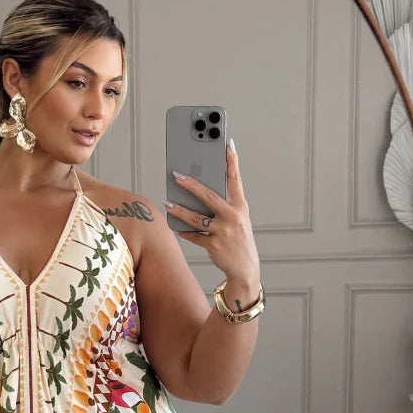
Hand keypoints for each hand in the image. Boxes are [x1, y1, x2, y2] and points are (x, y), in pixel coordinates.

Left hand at [164, 141, 260, 300]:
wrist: (245, 269)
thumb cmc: (239, 239)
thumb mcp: (238, 219)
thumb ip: (223, 205)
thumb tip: (199, 191)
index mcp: (241, 207)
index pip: (235, 180)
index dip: (232, 162)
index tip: (227, 144)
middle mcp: (233, 217)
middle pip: (209, 196)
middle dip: (191, 184)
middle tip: (176, 175)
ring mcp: (223, 232)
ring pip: (196, 218)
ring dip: (179, 210)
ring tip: (167, 202)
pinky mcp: (214, 246)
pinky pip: (194, 236)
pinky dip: (184, 231)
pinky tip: (175, 226)